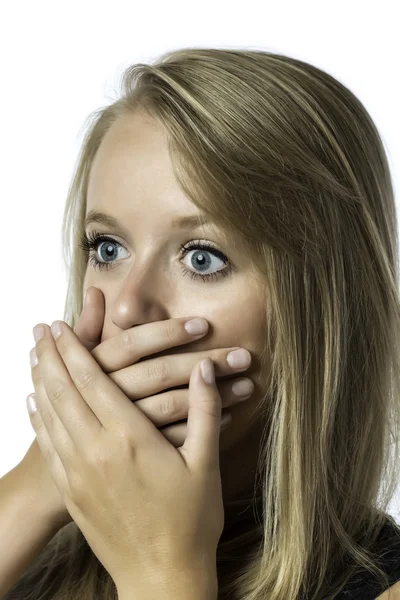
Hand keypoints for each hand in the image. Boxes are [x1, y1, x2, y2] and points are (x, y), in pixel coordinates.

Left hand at [27, 320, 230, 590]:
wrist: (162, 578)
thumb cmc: (191, 521)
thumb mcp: (206, 464)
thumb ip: (205, 411)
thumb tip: (206, 369)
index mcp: (130, 439)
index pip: (93, 381)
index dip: (74, 350)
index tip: (61, 326)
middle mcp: (96, 451)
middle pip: (64, 392)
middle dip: (50, 356)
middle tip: (40, 330)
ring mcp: (78, 473)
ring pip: (49, 415)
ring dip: (39, 381)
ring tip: (32, 356)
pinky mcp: (71, 492)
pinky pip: (47, 445)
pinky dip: (37, 419)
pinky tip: (31, 402)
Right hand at [71, 287, 254, 446]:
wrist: (63, 474)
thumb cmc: (71, 409)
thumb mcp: (75, 368)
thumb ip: (87, 330)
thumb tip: (94, 290)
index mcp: (95, 371)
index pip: (134, 344)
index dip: (168, 332)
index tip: (204, 324)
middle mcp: (109, 400)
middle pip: (160, 373)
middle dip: (205, 361)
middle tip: (244, 355)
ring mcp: (125, 431)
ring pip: (173, 406)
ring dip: (215, 394)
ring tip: (248, 384)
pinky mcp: (141, 457)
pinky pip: (177, 439)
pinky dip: (205, 427)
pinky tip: (231, 416)